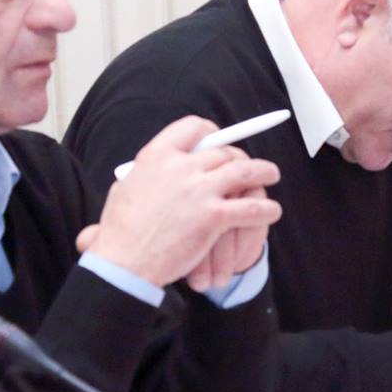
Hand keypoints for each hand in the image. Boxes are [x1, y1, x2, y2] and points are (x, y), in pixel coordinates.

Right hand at [79, 117, 280, 289]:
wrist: (124, 262)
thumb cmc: (120, 231)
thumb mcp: (125, 188)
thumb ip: (145, 174)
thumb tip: (152, 168)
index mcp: (156, 155)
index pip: (192, 128)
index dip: (210, 132)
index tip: (218, 139)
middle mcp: (180, 166)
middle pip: (222, 152)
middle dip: (237, 158)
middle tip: (246, 166)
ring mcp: (199, 190)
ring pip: (244, 172)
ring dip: (263, 172)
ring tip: (272, 175)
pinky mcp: (213, 216)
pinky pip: (250, 208)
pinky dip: (265, 209)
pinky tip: (272, 212)